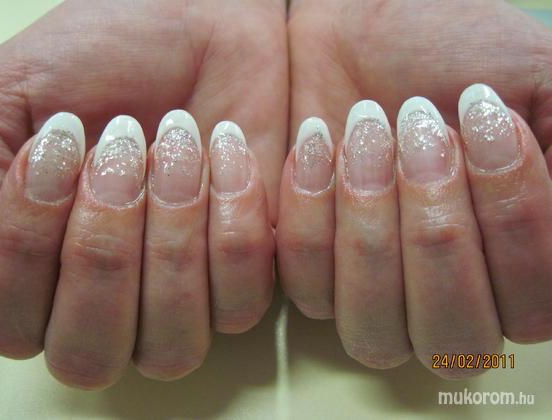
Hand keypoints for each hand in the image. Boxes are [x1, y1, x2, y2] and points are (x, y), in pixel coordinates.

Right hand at [0, 0, 286, 387]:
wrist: (205, 26)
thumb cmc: (107, 55)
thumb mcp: (14, 98)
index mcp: (40, 273)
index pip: (14, 323)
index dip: (30, 243)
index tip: (62, 144)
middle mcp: (108, 304)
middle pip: (91, 351)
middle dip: (105, 246)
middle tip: (128, 144)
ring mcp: (180, 302)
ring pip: (171, 342)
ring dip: (174, 230)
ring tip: (183, 138)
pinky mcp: (244, 279)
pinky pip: (241, 301)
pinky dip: (234, 214)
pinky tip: (229, 148)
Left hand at [280, 0, 551, 376]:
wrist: (356, 28)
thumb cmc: (451, 51)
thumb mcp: (539, 83)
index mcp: (513, 270)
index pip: (530, 303)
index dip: (511, 220)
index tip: (482, 121)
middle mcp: (445, 300)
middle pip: (450, 331)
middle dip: (435, 226)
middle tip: (418, 129)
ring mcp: (373, 298)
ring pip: (373, 326)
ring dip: (369, 222)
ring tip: (367, 128)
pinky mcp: (313, 278)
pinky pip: (308, 290)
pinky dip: (312, 211)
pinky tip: (319, 143)